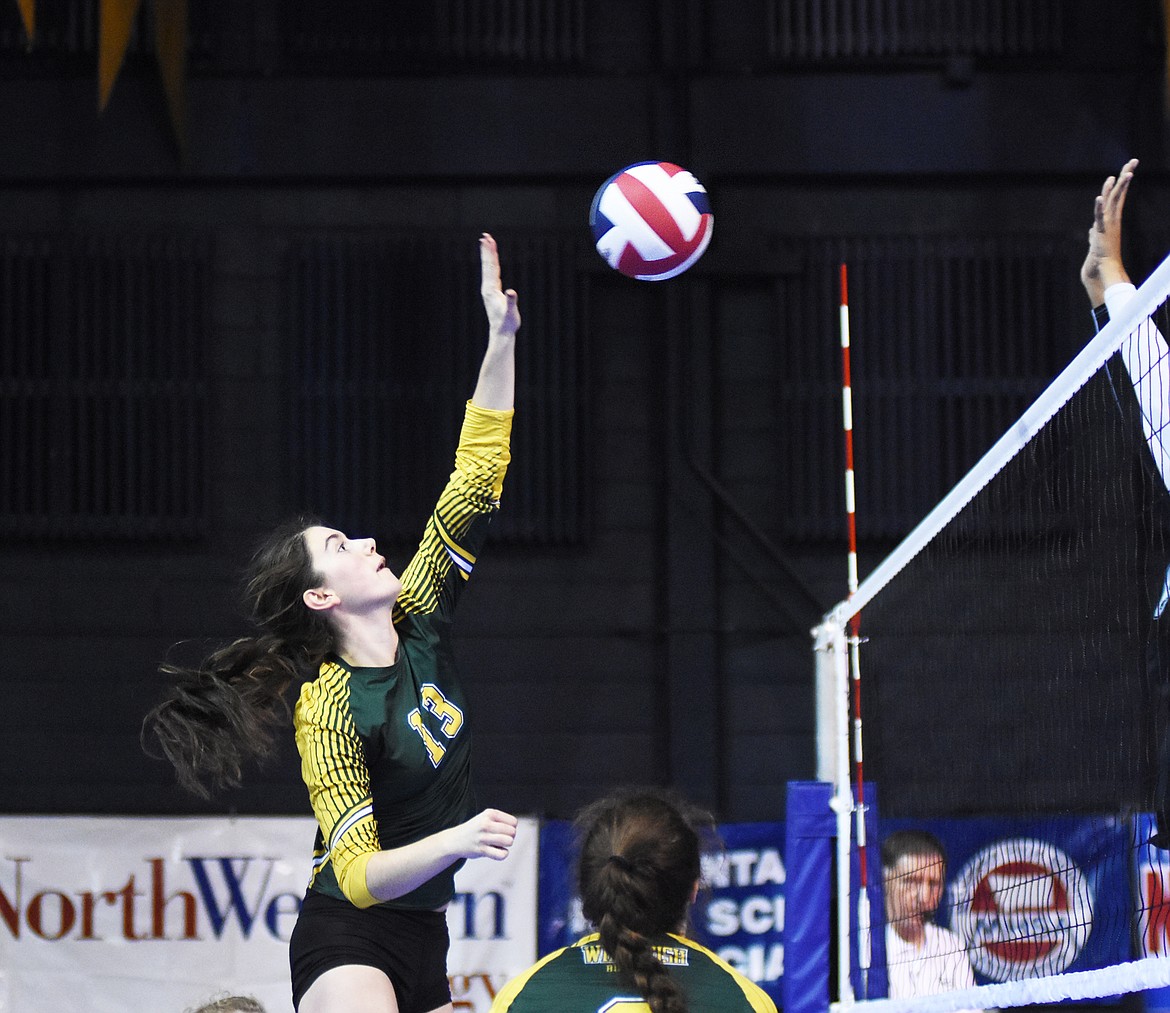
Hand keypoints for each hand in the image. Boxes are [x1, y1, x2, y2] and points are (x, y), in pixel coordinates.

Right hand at [454, 807, 517, 860]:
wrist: (455, 840)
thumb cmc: (476, 829)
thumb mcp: (486, 817)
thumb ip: (502, 820)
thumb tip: (515, 830)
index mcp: (489, 813)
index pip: (513, 822)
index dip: (511, 828)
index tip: (503, 831)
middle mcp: (486, 824)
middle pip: (512, 832)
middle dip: (510, 837)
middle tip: (501, 838)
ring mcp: (483, 837)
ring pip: (509, 841)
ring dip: (506, 845)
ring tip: (499, 844)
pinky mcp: (481, 850)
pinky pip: (502, 854)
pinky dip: (503, 854)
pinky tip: (498, 851)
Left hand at [480, 233, 520, 337]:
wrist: (502, 333)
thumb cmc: (507, 323)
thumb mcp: (511, 312)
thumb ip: (511, 301)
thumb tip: (511, 292)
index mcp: (490, 289)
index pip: (490, 267)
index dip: (490, 253)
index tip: (488, 240)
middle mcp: (487, 288)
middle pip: (487, 265)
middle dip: (487, 250)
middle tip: (485, 236)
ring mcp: (489, 290)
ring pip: (489, 269)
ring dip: (489, 256)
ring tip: (488, 243)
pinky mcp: (493, 293)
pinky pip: (492, 275)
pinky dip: (492, 265)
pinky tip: (493, 262)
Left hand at [1081, 157, 1136, 304]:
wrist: (1098, 270)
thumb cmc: (1099, 256)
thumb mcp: (1096, 240)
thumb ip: (1095, 232)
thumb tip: (1091, 231)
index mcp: (1112, 218)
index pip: (1118, 196)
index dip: (1123, 181)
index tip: (1129, 167)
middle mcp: (1111, 219)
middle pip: (1118, 193)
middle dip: (1125, 176)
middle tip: (1134, 160)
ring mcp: (1107, 225)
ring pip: (1112, 202)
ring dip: (1117, 188)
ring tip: (1123, 173)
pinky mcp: (1100, 233)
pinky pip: (1099, 218)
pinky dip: (1098, 209)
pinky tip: (1099, 198)